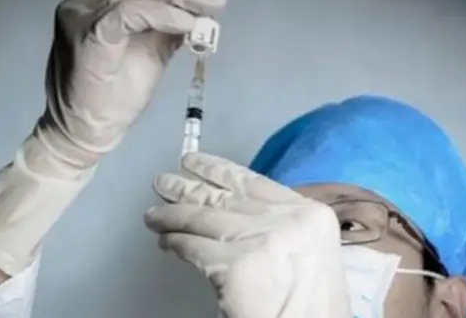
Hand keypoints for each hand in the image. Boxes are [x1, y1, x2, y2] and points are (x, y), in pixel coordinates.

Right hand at [0, 0, 238, 275]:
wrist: (83, 133)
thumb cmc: (113, 97)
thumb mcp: (151, 51)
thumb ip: (170, 24)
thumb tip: (202, 5)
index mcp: (100, 0)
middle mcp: (87, 0)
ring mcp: (83, 16)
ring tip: (218, 0)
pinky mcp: (88, 37)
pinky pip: (130, 14)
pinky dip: (164, 15)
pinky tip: (190, 22)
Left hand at [145, 153, 352, 317]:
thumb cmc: (312, 304)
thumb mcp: (309, 251)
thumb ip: (278, 226)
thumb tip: (233, 213)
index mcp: (309, 214)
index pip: (252, 182)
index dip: (216, 170)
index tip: (194, 162)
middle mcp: (286, 220)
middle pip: (223, 197)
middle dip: (187, 188)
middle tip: (163, 182)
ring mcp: (259, 240)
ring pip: (203, 218)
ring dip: (172, 216)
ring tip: (153, 215)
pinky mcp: (234, 264)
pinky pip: (193, 246)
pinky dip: (175, 243)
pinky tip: (166, 243)